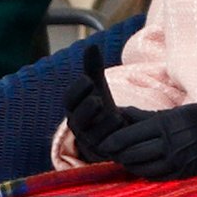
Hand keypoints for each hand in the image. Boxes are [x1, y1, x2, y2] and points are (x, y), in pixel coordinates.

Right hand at [64, 45, 152, 162]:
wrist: (109, 133)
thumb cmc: (100, 106)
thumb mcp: (98, 87)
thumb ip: (93, 69)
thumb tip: (91, 45)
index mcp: (75, 108)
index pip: (70, 100)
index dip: (77, 91)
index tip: (88, 79)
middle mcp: (79, 125)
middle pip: (78, 119)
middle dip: (87, 110)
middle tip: (97, 100)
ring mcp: (91, 140)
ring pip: (94, 134)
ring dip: (104, 125)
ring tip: (116, 116)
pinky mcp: (105, 151)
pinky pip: (108, 146)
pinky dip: (116, 137)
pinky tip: (126, 129)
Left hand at [89, 102, 196, 179]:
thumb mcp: (182, 112)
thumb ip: (151, 118)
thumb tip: (121, 115)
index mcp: (170, 125)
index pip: (127, 137)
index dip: (112, 140)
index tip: (105, 139)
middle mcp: (173, 145)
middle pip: (130, 155)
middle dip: (118, 153)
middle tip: (112, 150)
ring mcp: (180, 162)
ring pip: (140, 168)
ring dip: (130, 164)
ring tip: (127, 158)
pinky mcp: (186, 174)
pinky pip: (156, 176)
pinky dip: (146, 172)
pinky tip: (145, 166)